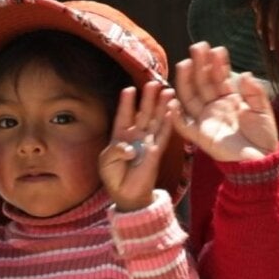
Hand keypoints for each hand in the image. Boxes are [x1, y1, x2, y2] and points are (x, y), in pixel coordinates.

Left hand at [100, 82, 175, 211]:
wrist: (126, 195)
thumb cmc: (113, 177)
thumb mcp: (106, 162)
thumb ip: (115, 151)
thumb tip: (130, 148)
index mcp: (120, 136)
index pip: (123, 116)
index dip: (126, 103)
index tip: (128, 89)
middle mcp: (135, 136)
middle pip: (143, 114)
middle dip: (147, 99)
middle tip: (153, 83)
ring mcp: (147, 142)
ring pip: (156, 120)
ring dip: (161, 106)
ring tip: (167, 91)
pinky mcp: (157, 151)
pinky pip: (164, 135)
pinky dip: (168, 123)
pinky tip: (172, 111)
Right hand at [169, 42, 277, 161]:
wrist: (260, 161)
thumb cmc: (263, 137)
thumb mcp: (263, 111)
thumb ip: (255, 93)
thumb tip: (246, 74)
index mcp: (230, 100)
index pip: (220, 78)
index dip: (217, 64)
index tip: (216, 48)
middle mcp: (215, 106)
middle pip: (203, 83)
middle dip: (200, 64)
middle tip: (197, 46)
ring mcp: (205, 119)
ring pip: (191, 97)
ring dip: (186, 80)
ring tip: (185, 63)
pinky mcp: (199, 135)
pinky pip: (183, 124)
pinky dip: (176, 114)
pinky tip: (172, 100)